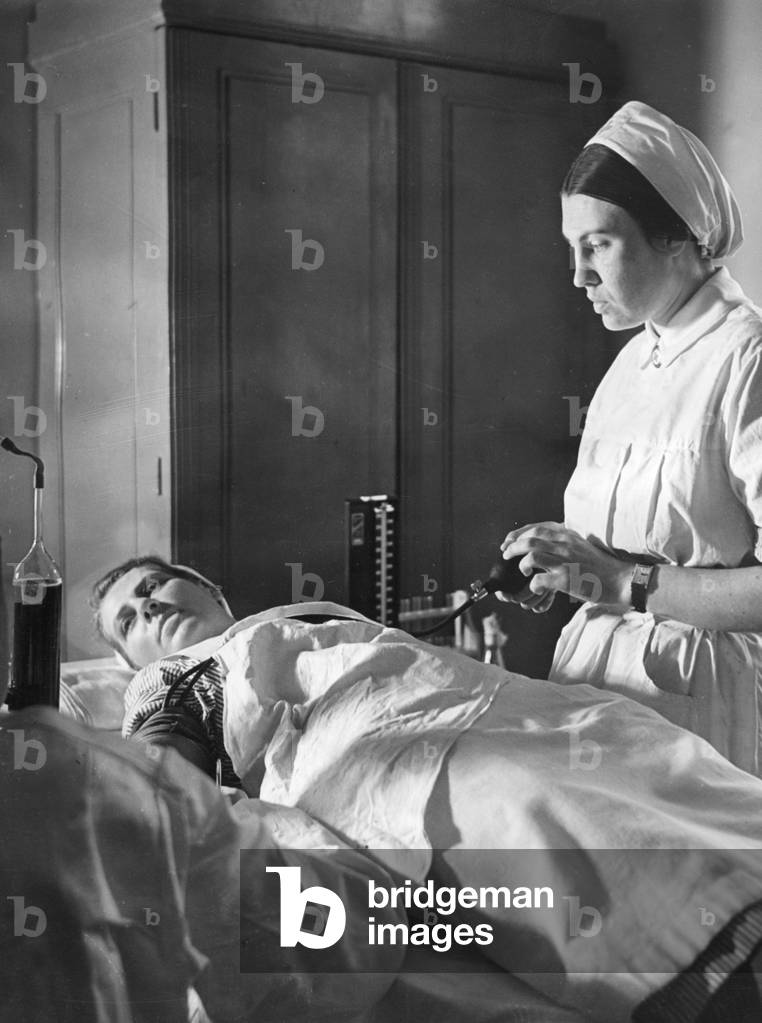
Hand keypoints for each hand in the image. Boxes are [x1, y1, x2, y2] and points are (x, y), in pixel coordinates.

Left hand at [499, 521, 630, 608]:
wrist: (621, 580)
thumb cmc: (600, 566)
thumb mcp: (581, 546)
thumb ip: (564, 541)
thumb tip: (543, 543)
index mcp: (568, 535)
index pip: (536, 527)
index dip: (517, 534)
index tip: (507, 542)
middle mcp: (565, 545)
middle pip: (529, 539)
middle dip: (512, 547)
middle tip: (505, 556)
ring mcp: (565, 562)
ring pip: (531, 556)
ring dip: (521, 564)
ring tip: (523, 572)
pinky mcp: (566, 579)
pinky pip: (539, 579)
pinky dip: (532, 584)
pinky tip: (535, 587)